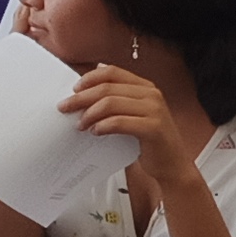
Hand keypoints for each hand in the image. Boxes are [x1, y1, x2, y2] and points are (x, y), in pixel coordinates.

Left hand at [60, 59, 186, 175]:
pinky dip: (103, 126)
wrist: (171, 164)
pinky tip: (95, 132)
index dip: (89, 79)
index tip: (73, 90)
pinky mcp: (154, 127)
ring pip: (111, 103)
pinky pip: (120, 122)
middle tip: (64, 108)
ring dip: (90, 114)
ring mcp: (154, 109)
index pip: (112, 72)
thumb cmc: (147, 140)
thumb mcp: (131, 115)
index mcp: (145, 86)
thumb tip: (84, 89)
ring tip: (80, 125)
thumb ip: (115, 100)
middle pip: (107, 88)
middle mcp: (151, 94)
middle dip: (81, 98)